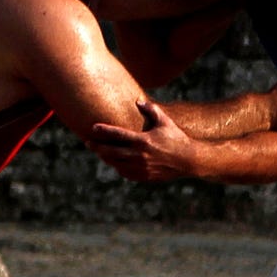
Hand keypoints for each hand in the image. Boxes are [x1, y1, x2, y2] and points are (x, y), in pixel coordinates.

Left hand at [88, 101, 205, 182]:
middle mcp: (140, 155)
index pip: (118, 134)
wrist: (189, 161)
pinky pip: (125, 173)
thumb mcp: (165, 122)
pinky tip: (115, 162)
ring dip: (106, 158)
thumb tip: (138, 100)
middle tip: (88, 142)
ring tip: (99, 151)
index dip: (104, 131)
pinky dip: (118, 167)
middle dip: (97, 147)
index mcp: (143, 141)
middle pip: (112, 152)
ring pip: (116, 163)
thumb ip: (151, 110)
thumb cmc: (176, 138)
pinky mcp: (144, 176)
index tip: (93, 127)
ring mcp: (141, 168)